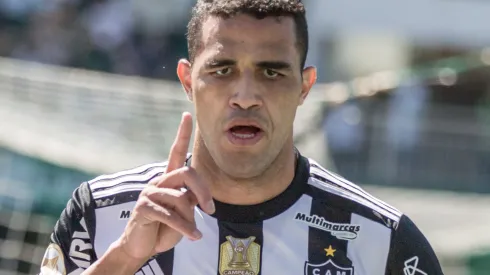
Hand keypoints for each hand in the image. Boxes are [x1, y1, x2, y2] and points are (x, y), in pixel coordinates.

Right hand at [117, 112, 214, 260]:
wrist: (143, 247)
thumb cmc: (166, 228)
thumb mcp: (184, 211)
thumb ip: (190, 198)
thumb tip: (197, 195)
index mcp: (169, 179)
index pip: (177, 151)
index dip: (182, 133)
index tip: (187, 114)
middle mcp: (159, 181)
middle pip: (188, 172)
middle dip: (204, 190)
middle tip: (211, 209)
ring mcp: (149, 193)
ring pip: (180, 197)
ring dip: (191, 217)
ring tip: (195, 232)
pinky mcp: (144, 208)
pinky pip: (170, 215)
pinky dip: (185, 228)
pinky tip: (194, 237)